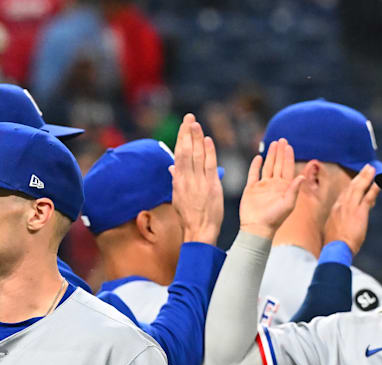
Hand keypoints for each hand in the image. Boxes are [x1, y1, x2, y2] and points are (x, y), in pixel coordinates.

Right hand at [169, 113, 222, 244]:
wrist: (199, 231)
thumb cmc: (189, 217)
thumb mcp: (178, 198)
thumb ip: (176, 180)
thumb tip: (171, 167)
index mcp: (178, 181)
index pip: (179, 155)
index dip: (181, 138)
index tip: (183, 125)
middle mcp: (186, 179)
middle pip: (186, 151)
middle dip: (187, 133)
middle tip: (189, 117)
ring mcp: (198, 182)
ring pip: (196, 156)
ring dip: (196, 138)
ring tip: (196, 123)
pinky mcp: (210, 186)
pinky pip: (209, 166)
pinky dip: (208, 152)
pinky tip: (207, 140)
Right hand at [237, 138, 303, 239]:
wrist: (257, 228)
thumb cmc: (274, 219)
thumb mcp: (288, 204)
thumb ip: (294, 189)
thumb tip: (302, 176)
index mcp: (284, 187)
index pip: (288, 168)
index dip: (288, 157)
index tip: (288, 146)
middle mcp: (274, 185)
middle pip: (278, 164)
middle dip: (280, 152)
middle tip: (282, 139)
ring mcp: (262, 186)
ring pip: (267, 167)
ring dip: (270, 155)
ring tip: (273, 144)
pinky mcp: (251, 189)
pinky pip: (253, 174)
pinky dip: (255, 165)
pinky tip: (258, 157)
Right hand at [322, 164, 379, 254]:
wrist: (336, 249)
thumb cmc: (334, 245)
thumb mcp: (332, 232)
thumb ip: (338, 224)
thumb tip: (342, 225)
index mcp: (335, 211)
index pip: (345, 195)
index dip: (352, 186)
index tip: (357, 181)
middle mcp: (341, 205)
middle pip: (351, 187)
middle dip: (359, 177)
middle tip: (366, 168)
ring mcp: (350, 207)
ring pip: (359, 188)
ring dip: (366, 177)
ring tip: (371, 169)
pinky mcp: (359, 212)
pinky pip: (368, 197)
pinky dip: (374, 189)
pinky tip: (379, 183)